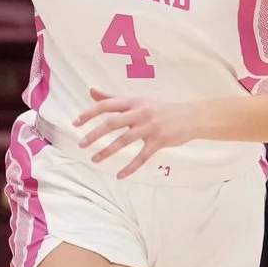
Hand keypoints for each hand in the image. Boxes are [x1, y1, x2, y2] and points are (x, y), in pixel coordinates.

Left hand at [74, 90, 206, 176]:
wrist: (191, 117)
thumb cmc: (161, 109)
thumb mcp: (138, 100)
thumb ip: (114, 98)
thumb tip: (91, 92)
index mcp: (133, 102)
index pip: (107, 105)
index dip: (89, 113)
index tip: (76, 123)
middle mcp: (140, 113)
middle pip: (113, 123)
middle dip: (95, 134)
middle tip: (81, 145)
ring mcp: (150, 127)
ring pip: (125, 140)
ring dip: (108, 151)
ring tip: (95, 160)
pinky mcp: (160, 141)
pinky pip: (142, 156)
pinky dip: (131, 167)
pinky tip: (120, 175)